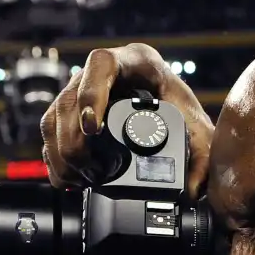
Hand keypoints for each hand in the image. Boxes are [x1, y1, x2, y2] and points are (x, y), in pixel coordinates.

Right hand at [41, 43, 213, 196]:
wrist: (179, 127)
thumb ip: (202, 163)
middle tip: (86, 168)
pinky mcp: (75, 114)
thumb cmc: (189, 121)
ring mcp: (86, 91)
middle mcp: (107, 74)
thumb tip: (191, 191)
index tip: (93, 127)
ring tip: (78, 178)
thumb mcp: (202, 139)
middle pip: (71, 95)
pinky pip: (52, 130)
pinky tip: (68, 177)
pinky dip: (55, 157)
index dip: (92, 93)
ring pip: (56, 113)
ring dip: (61, 150)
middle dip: (72, 137)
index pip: (103, 64)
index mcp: (139, 64)